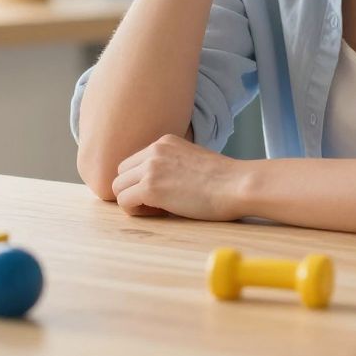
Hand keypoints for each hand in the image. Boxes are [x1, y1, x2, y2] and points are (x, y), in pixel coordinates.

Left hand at [111, 134, 249, 221]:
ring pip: (118, 187)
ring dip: (132, 201)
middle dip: (133, 190)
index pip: (134, 162)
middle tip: (156, 204)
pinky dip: (135, 211)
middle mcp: (154, 150)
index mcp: (164, 142)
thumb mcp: (193, 161)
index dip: (142, 181)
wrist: (237, 185)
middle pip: (121, 173)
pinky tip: (158, 213)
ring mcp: (151, 167)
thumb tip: (159, 185)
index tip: (161, 193)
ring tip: (157, 209)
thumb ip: (172, 165)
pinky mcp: (151, 187)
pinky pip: (124, 201)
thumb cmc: (224, 180)